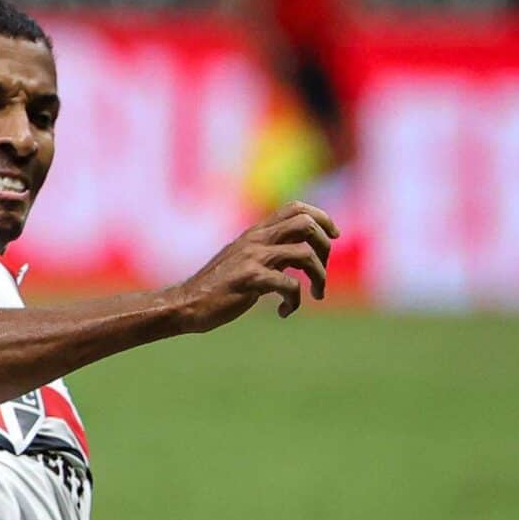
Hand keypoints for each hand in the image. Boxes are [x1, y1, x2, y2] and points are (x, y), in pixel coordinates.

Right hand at [169, 201, 337, 330]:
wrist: (185, 304)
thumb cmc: (216, 287)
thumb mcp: (242, 259)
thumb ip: (267, 251)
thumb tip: (298, 252)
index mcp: (255, 233)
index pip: (295, 208)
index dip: (322, 218)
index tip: (332, 237)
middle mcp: (255, 240)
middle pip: (306, 223)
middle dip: (325, 246)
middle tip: (321, 270)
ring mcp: (253, 258)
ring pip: (305, 254)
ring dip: (320, 277)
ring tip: (316, 294)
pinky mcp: (250, 279)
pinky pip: (290, 285)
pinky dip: (294, 301)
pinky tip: (284, 311)